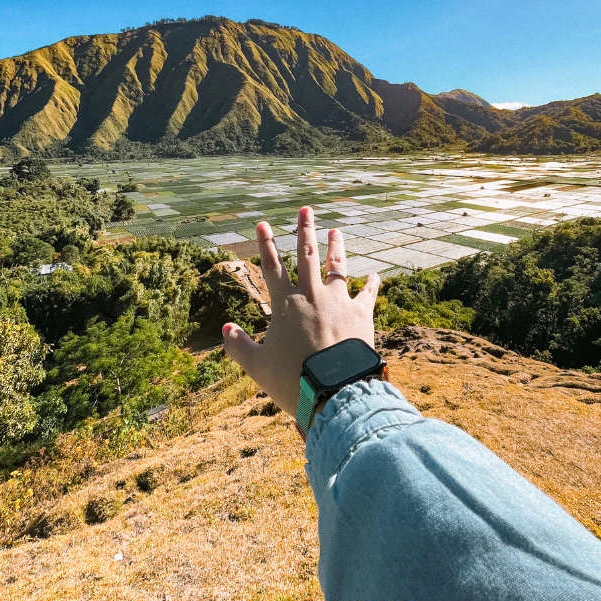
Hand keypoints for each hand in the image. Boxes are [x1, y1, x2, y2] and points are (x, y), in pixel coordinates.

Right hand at [222, 206, 379, 417]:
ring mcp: (339, 302)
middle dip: (305, 230)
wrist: (333, 390)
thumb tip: (226, 328)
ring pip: (337, 267)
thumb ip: (239, 346)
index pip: (272, 267)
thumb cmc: (292, 380)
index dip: (266, 244)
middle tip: (306, 209)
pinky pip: (367, 294)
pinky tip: (375, 274)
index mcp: (285, 304)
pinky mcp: (361, 315)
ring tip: (336, 231)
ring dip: (336, 247)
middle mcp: (312, 295)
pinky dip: (371, 284)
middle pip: (307, 256)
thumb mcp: (258, 366)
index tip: (262, 223)